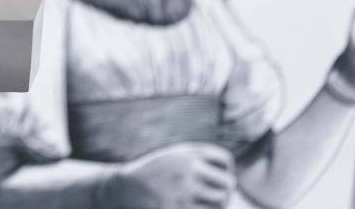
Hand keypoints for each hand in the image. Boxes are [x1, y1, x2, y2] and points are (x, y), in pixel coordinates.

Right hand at [102, 142, 236, 208]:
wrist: (124, 187)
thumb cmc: (153, 173)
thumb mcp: (174, 157)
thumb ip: (198, 161)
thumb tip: (230, 182)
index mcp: (188, 152)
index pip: (224, 160)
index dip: (227, 170)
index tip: (220, 178)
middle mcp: (188, 168)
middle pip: (227, 183)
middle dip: (226, 191)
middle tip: (220, 197)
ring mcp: (184, 190)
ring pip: (220, 202)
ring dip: (218, 205)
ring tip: (208, 204)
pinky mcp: (177, 208)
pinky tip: (196, 206)